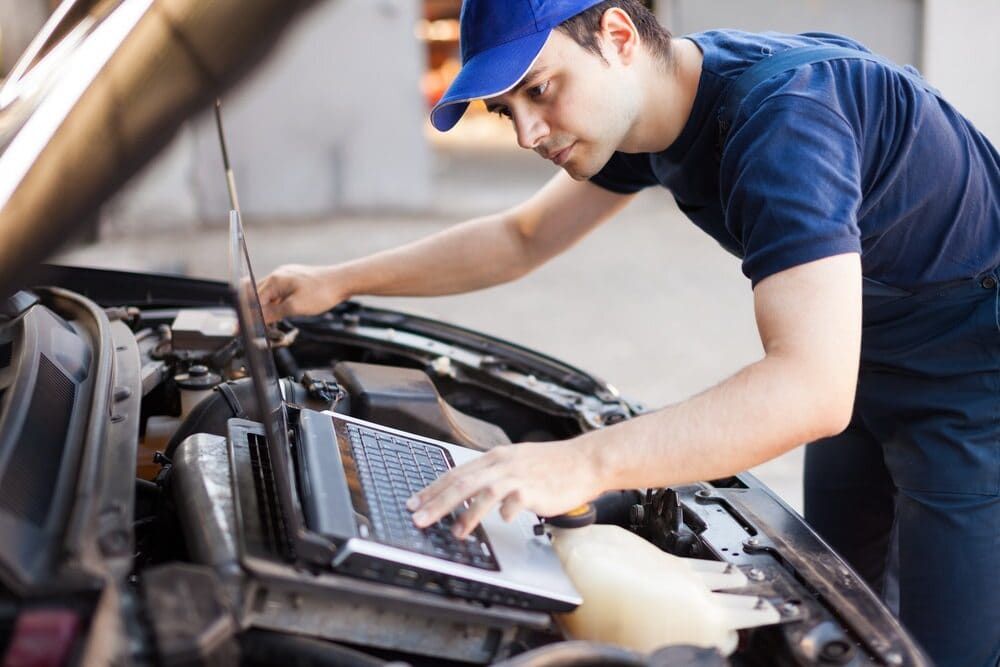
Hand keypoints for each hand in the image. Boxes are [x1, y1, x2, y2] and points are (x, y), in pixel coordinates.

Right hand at [257, 264, 344, 322]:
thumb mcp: (295, 307)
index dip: (250, 316)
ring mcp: (286, 276)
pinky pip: (279, 292)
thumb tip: (258, 319)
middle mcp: (278, 275)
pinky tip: (281, 313)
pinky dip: (277, 303)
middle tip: (255, 328)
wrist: (342, 281)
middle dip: (256, 312)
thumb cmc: (322, 292)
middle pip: (258, 295)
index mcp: (275, 280)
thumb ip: (273, 312)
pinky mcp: (295, 279)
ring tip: (268, 323)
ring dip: (267, 308)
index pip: (254, 300)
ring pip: (269, 294)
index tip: (245, 329)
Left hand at [406, 440, 602, 538]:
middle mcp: (502, 465)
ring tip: (454, 532)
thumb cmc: (552, 466)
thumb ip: (491, 475)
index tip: (414, 502)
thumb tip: (465, 491)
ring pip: (483, 492)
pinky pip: (514, 502)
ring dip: (465, 514)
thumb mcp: (515, 463)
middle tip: (418, 518)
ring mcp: (518, 476)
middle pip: (461, 483)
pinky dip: (504, 512)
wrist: (584, 461)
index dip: (432, 489)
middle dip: (436, 503)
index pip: (455, 473)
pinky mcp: (534, 490)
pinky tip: (500, 522)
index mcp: (494, 458)